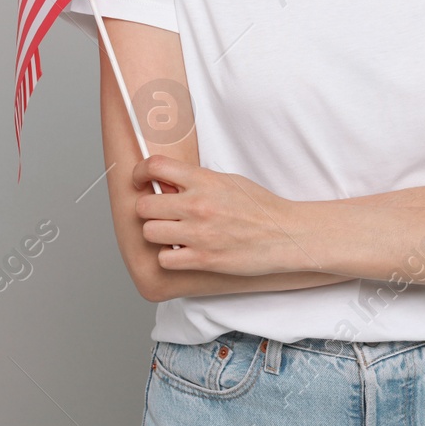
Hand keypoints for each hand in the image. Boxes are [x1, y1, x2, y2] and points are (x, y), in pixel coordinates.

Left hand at [132, 155, 314, 275]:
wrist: (285, 234)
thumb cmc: (260, 207)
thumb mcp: (228, 181)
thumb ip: (197, 181)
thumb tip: (168, 182)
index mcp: (204, 180)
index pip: (155, 166)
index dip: (140, 172)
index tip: (140, 180)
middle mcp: (197, 205)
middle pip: (144, 205)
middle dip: (149, 209)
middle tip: (160, 213)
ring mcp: (198, 234)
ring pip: (149, 232)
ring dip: (157, 234)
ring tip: (172, 234)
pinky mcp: (203, 259)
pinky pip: (164, 259)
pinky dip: (170, 257)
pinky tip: (182, 252)